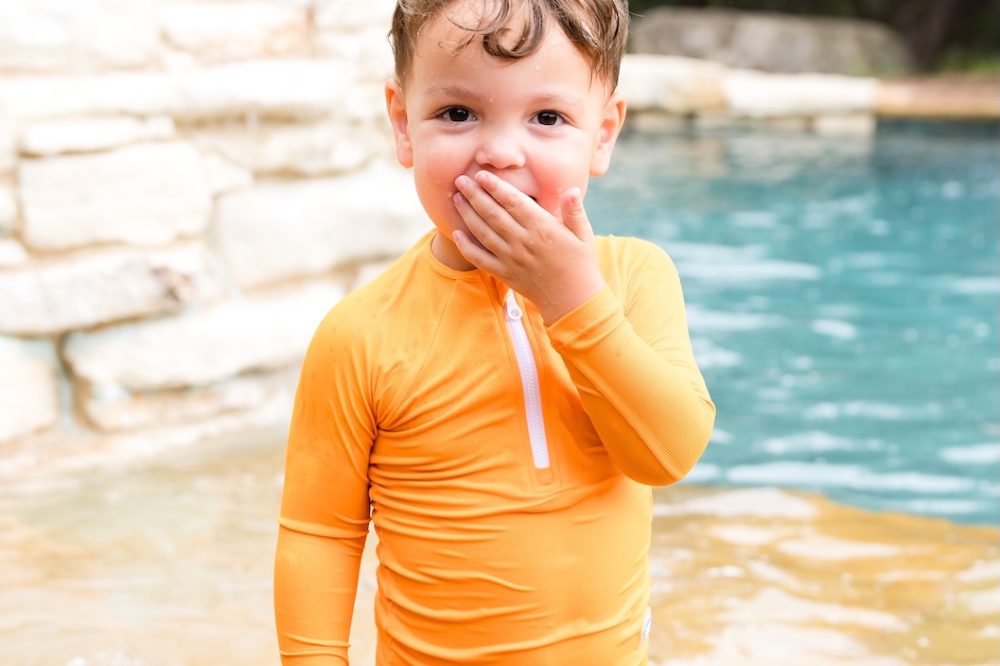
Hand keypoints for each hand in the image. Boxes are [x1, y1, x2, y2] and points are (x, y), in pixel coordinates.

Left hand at [451, 171, 605, 323]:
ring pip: (483, 233)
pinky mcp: (505, 274)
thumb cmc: (580, 263)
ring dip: (467, 214)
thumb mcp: (583, 234)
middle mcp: (523, 242)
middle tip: (460, 180)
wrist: (573, 299)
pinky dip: (466, 246)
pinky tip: (456, 233)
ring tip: (456, 199)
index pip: (513, 202)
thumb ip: (575, 210)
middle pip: (492, 214)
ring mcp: (511, 259)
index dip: (495, 187)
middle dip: (474, 195)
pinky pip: (480, 259)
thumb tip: (572, 189)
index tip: (481, 174)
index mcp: (542, 228)